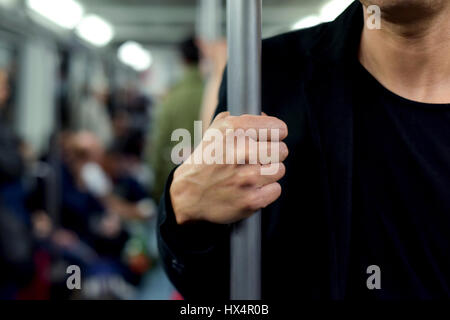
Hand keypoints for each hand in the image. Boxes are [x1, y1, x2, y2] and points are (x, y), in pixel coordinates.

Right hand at [170, 112, 287, 224]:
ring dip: (269, 173)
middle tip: (261, 159)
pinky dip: (266, 190)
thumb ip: (240, 119)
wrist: (187, 194)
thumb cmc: (206, 160)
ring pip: (279, 170)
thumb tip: (266, 117)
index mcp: (232, 130)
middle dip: (274, 154)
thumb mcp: (215, 131)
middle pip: (282, 150)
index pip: (278, 128)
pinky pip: (276, 190)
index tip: (270, 139)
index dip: (276, 134)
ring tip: (253, 174)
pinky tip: (252, 188)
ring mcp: (245, 178)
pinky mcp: (250, 200)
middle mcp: (239, 152)